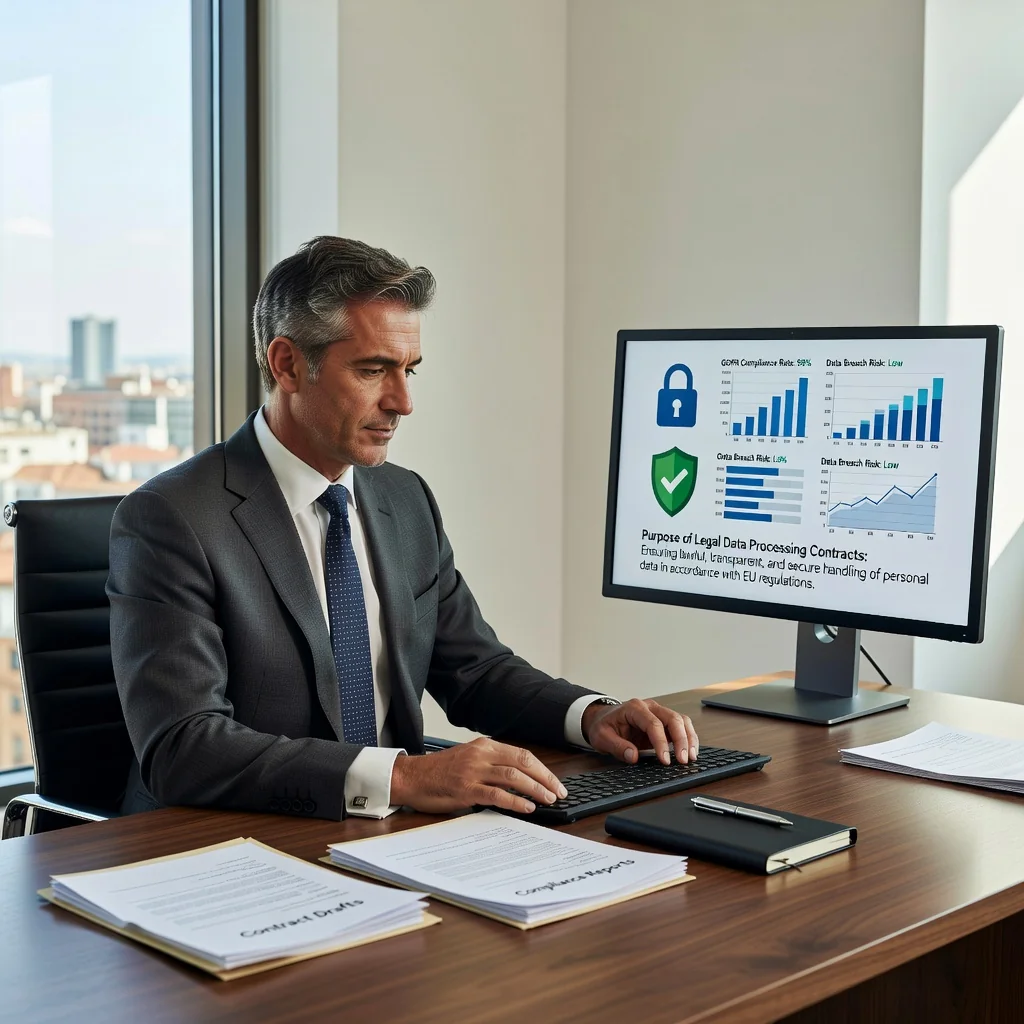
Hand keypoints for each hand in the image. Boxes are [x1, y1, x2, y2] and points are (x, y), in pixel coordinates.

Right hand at [389, 737, 567, 813]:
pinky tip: (527, 807)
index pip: (522, 754)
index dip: (542, 769)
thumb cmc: (439, 772)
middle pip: (523, 762)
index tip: (555, 782)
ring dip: (535, 789)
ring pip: (513, 776)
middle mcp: (481, 755)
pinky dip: (515, 801)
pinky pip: (497, 794)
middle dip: (545, 778)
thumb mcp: (469, 759)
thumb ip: (491, 765)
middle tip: (560, 792)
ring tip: (549, 800)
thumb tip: (520, 781)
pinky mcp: (465, 789)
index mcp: (484, 746)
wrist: (411, 777)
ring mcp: (473, 771)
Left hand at [582, 698, 698, 764]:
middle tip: (683, 761)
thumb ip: (616, 746)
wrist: (602, 719)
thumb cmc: (603, 726)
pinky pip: (681, 726)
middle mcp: (649, 707)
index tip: (665, 760)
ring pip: (681, 720)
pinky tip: (690, 752)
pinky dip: (688, 738)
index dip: (661, 742)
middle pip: (673, 718)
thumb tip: (633, 756)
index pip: (653, 723)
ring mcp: (658, 712)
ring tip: (691, 757)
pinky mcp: (663, 722)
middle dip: (681, 740)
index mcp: (634, 708)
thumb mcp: (601, 737)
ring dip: (689, 738)